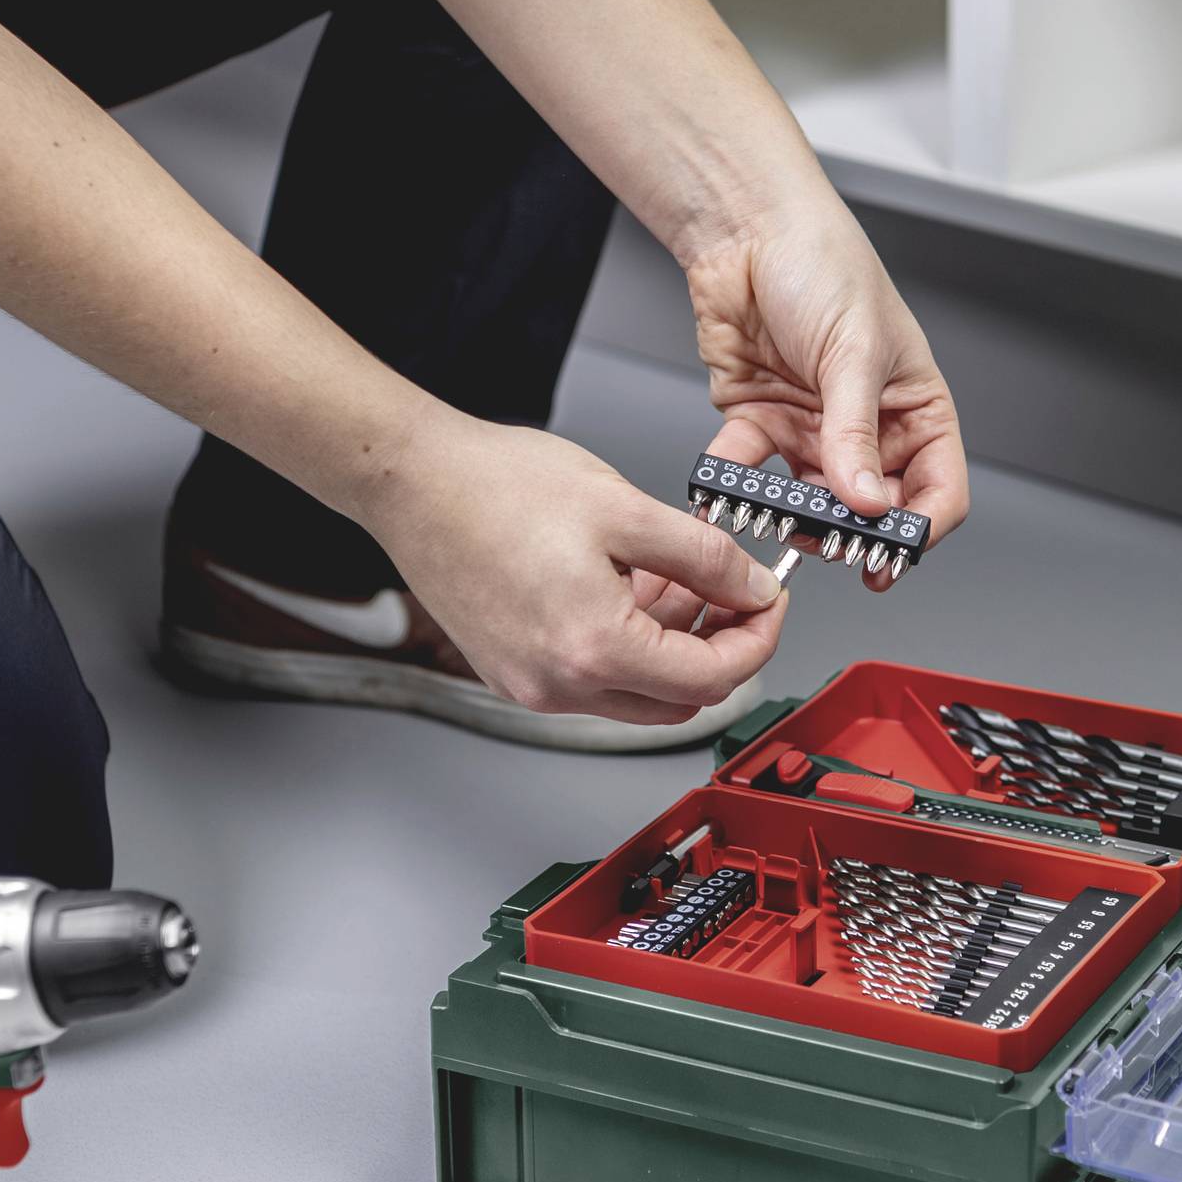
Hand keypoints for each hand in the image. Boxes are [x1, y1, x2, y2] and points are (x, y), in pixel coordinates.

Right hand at [366, 414, 787, 721]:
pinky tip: (626, 588)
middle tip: (733, 593)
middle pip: (677, 699)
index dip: (757, 639)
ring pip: (636, 692)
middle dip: (718, 648)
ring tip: (673, 578)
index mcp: (593, 647)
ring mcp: (532, 685)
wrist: (412, 482)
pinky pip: (593, 678)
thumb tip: (751, 589)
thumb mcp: (626, 508)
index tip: (768, 602)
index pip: (711, 678)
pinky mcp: (513, 672)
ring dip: (671, 647)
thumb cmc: (494, 486)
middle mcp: (559, 684)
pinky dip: (626, 645)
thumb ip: (704, 556)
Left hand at [684, 195, 966, 589]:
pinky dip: (737, 485)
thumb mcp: (853, 350)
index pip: (937, 488)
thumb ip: (855, 431)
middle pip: (871, 506)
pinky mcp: (763, 424)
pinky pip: (752, 471)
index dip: (919, 528)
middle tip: (832, 543)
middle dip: (851, 531)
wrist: (747, 231)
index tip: (892, 552)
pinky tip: (729, 487)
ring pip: (812, 501)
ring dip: (794, 516)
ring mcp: (814, 429)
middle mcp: (868, 425)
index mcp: (915, 407)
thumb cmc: (823, 263)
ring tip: (780, 516)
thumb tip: (865, 500)